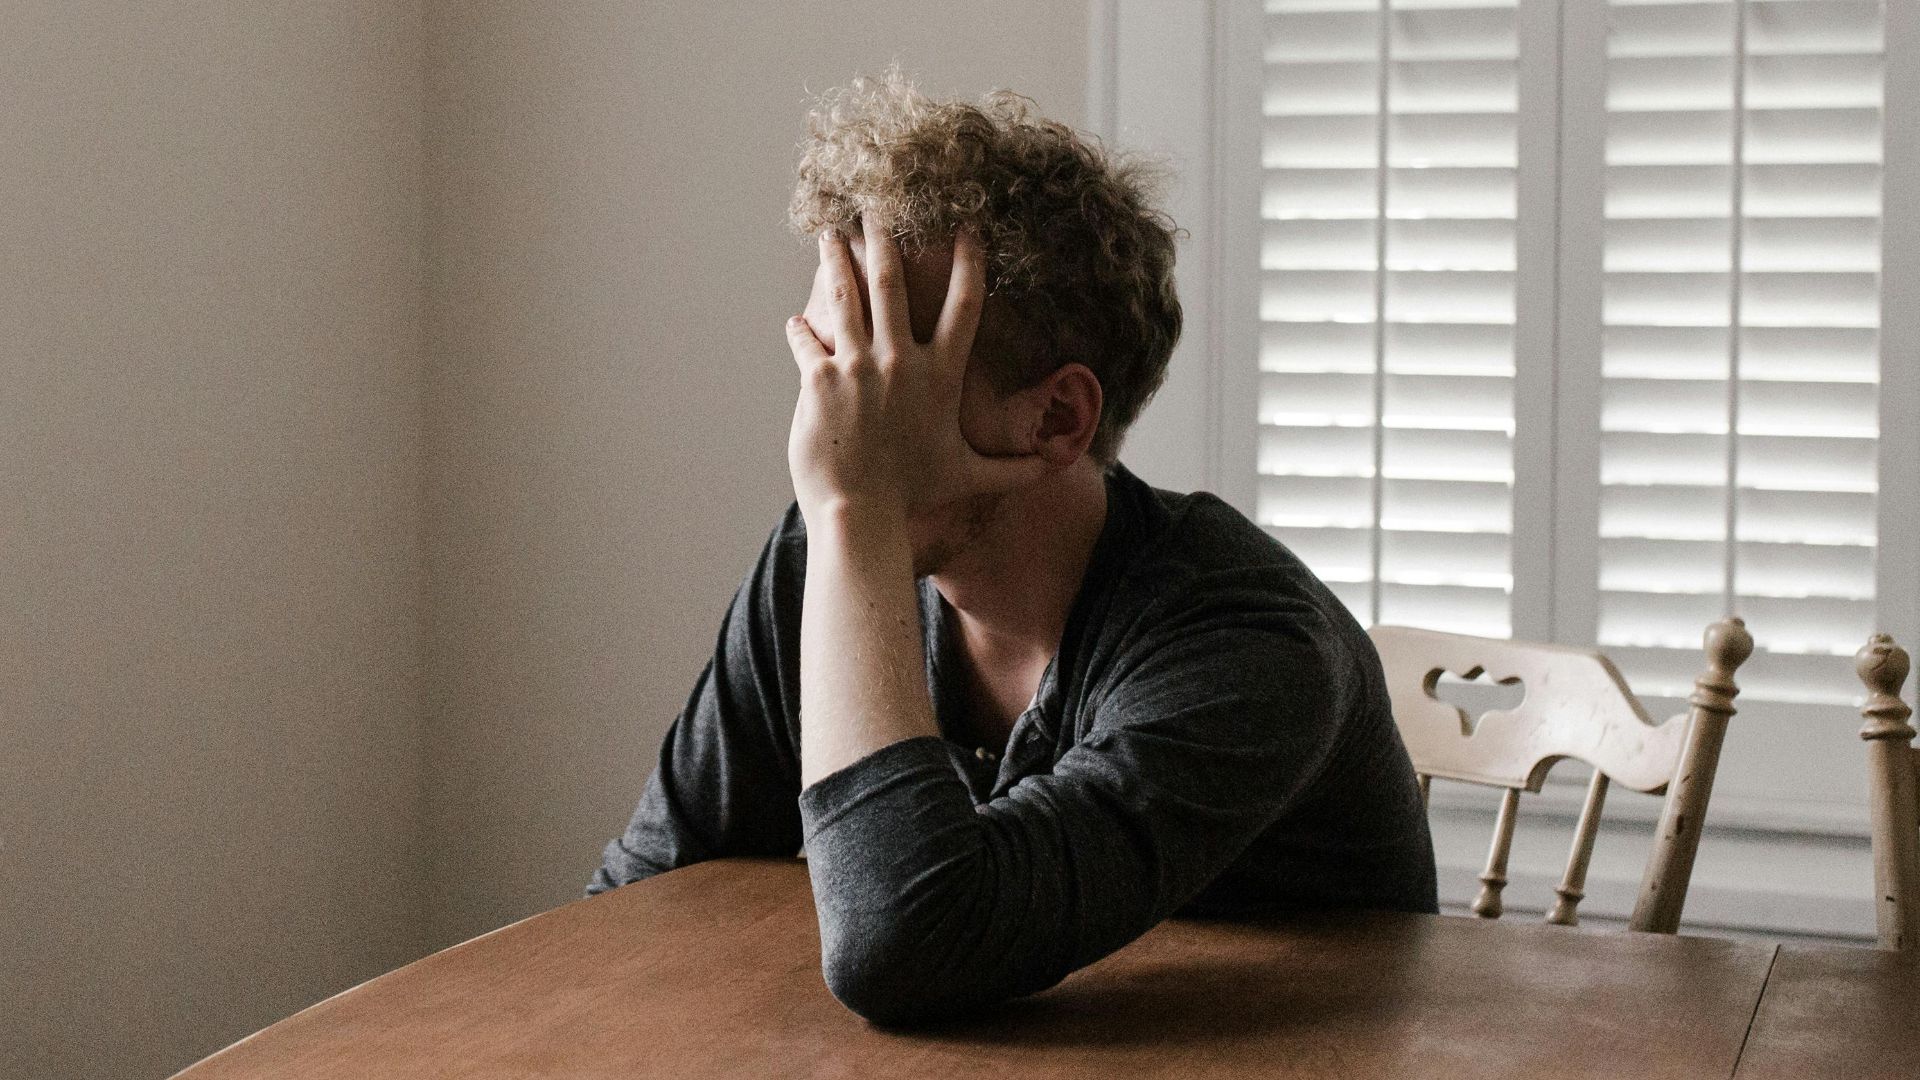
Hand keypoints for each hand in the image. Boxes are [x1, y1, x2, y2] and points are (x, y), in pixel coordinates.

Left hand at [783, 218, 1049, 524]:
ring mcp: (857, 366)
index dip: (968, 263)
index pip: (964, 305)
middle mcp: (900, 360)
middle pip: (892, 282)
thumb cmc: (915, 494)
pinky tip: (796, 321)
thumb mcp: (969, 477)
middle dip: (883, 241)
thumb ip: (1014, 470)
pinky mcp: (819, 379)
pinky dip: (801, 329)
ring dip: (835, 262)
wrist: (861, 513)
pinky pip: (806, 340)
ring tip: (828, 235)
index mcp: (940, 374)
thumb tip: (1057, 469)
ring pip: (844, 296)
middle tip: (875, 210)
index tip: (967, 229)